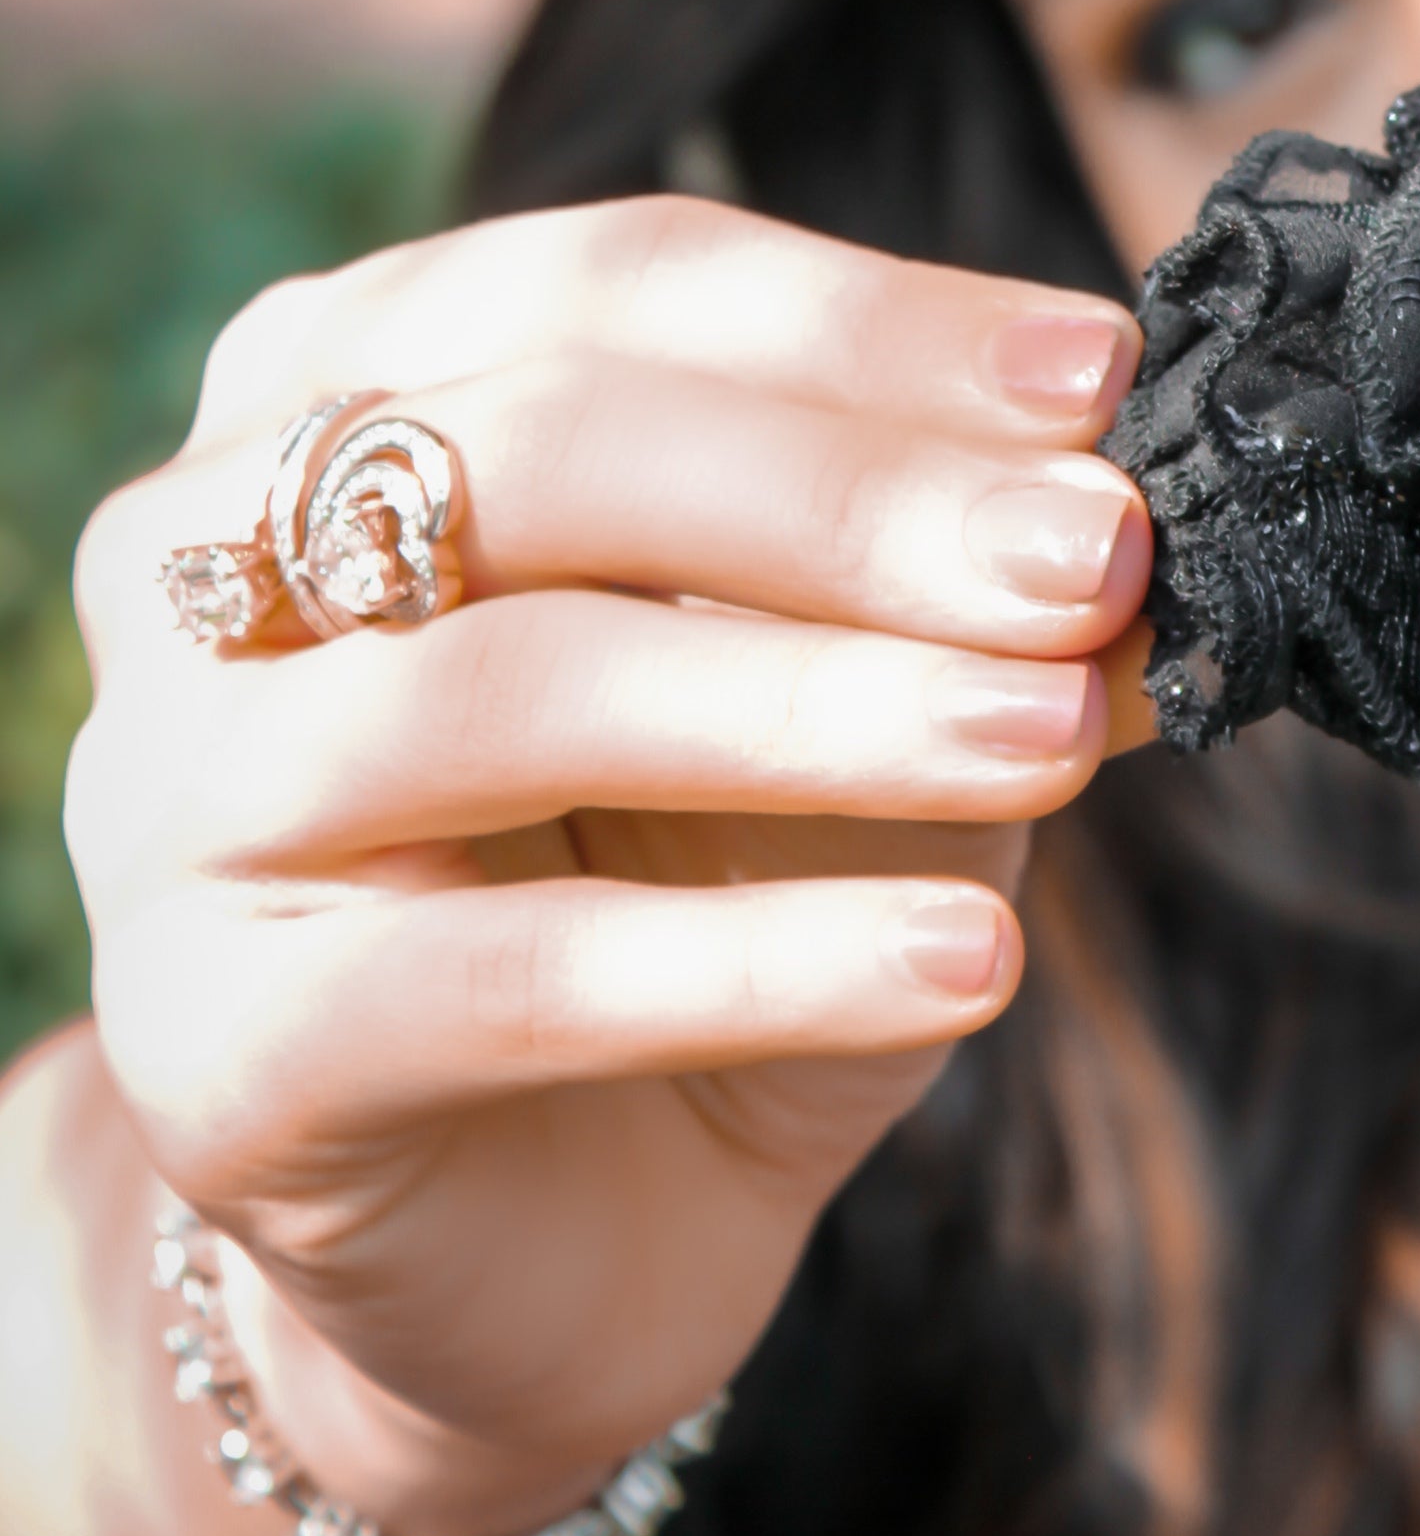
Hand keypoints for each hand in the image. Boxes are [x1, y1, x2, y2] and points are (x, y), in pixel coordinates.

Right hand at [62, 199, 1147, 1532]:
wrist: (554, 1245)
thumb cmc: (690, 903)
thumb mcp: (851, 717)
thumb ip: (943, 604)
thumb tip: (1130, 520)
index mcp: (339, 396)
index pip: (611, 291)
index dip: (867, 326)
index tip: (1103, 377)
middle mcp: (200, 561)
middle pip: (536, 452)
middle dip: (851, 500)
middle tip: (1097, 556)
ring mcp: (172, 804)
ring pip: (506, 695)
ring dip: (817, 710)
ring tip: (1056, 742)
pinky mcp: (215, 1051)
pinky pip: (502, 978)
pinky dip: (754, 961)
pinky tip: (966, 959)